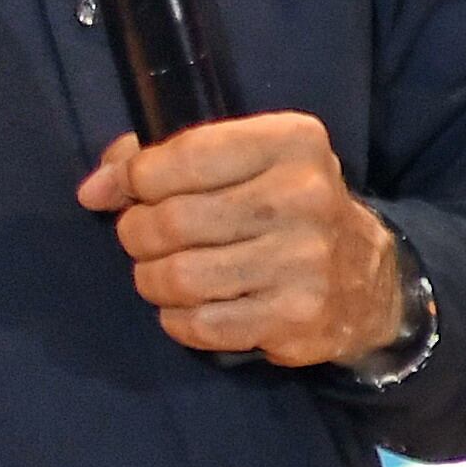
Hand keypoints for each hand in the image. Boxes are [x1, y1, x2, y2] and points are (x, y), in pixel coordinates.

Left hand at [76, 113, 402, 365]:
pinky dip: (177, 320)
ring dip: (151, 280)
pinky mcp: (296, 318)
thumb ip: (166, 158)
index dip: (134, 178)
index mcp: (291, 142)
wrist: (370, 280)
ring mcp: (304, 262)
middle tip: (141, 239)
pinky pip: (202, 324)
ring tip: (160, 274)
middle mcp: (304, 197)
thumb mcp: (244, 160)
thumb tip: (96, 187)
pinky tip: (187, 308)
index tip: (121, 191)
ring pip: (180, 276)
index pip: (184, 157)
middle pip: (173, 220)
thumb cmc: (286, 207)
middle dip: (136, 233)